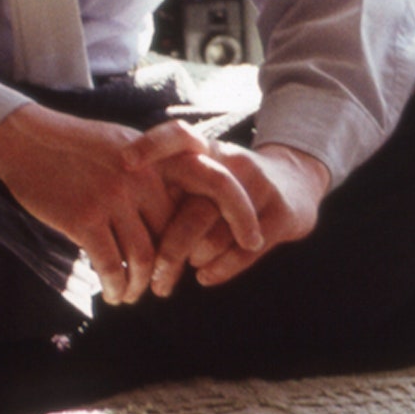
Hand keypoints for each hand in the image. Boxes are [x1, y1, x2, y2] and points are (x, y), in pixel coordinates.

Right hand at [0, 104, 197, 305]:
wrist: (25, 138)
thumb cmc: (71, 144)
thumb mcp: (119, 143)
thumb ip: (145, 170)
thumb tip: (168, 206)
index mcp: (151, 161)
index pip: (180, 213)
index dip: (178, 243)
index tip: (170, 262)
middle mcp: (137, 179)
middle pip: (165, 239)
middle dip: (162, 271)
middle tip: (154, 286)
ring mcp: (111, 200)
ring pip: (141, 258)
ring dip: (138, 285)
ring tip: (128, 294)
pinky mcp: (83, 220)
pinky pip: (111, 265)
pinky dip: (114, 286)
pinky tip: (110, 293)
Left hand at [125, 127, 330, 294]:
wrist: (295, 182)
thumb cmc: (230, 184)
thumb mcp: (203, 172)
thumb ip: (170, 185)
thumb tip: (119, 214)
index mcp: (208, 149)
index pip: (179, 136)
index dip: (152, 145)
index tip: (124, 163)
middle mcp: (233, 162)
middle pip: (194, 209)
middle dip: (169, 250)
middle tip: (151, 278)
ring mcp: (260, 186)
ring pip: (217, 236)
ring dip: (193, 261)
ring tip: (173, 278)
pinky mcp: (283, 213)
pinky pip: (243, 252)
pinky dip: (220, 269)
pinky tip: (205, 277)